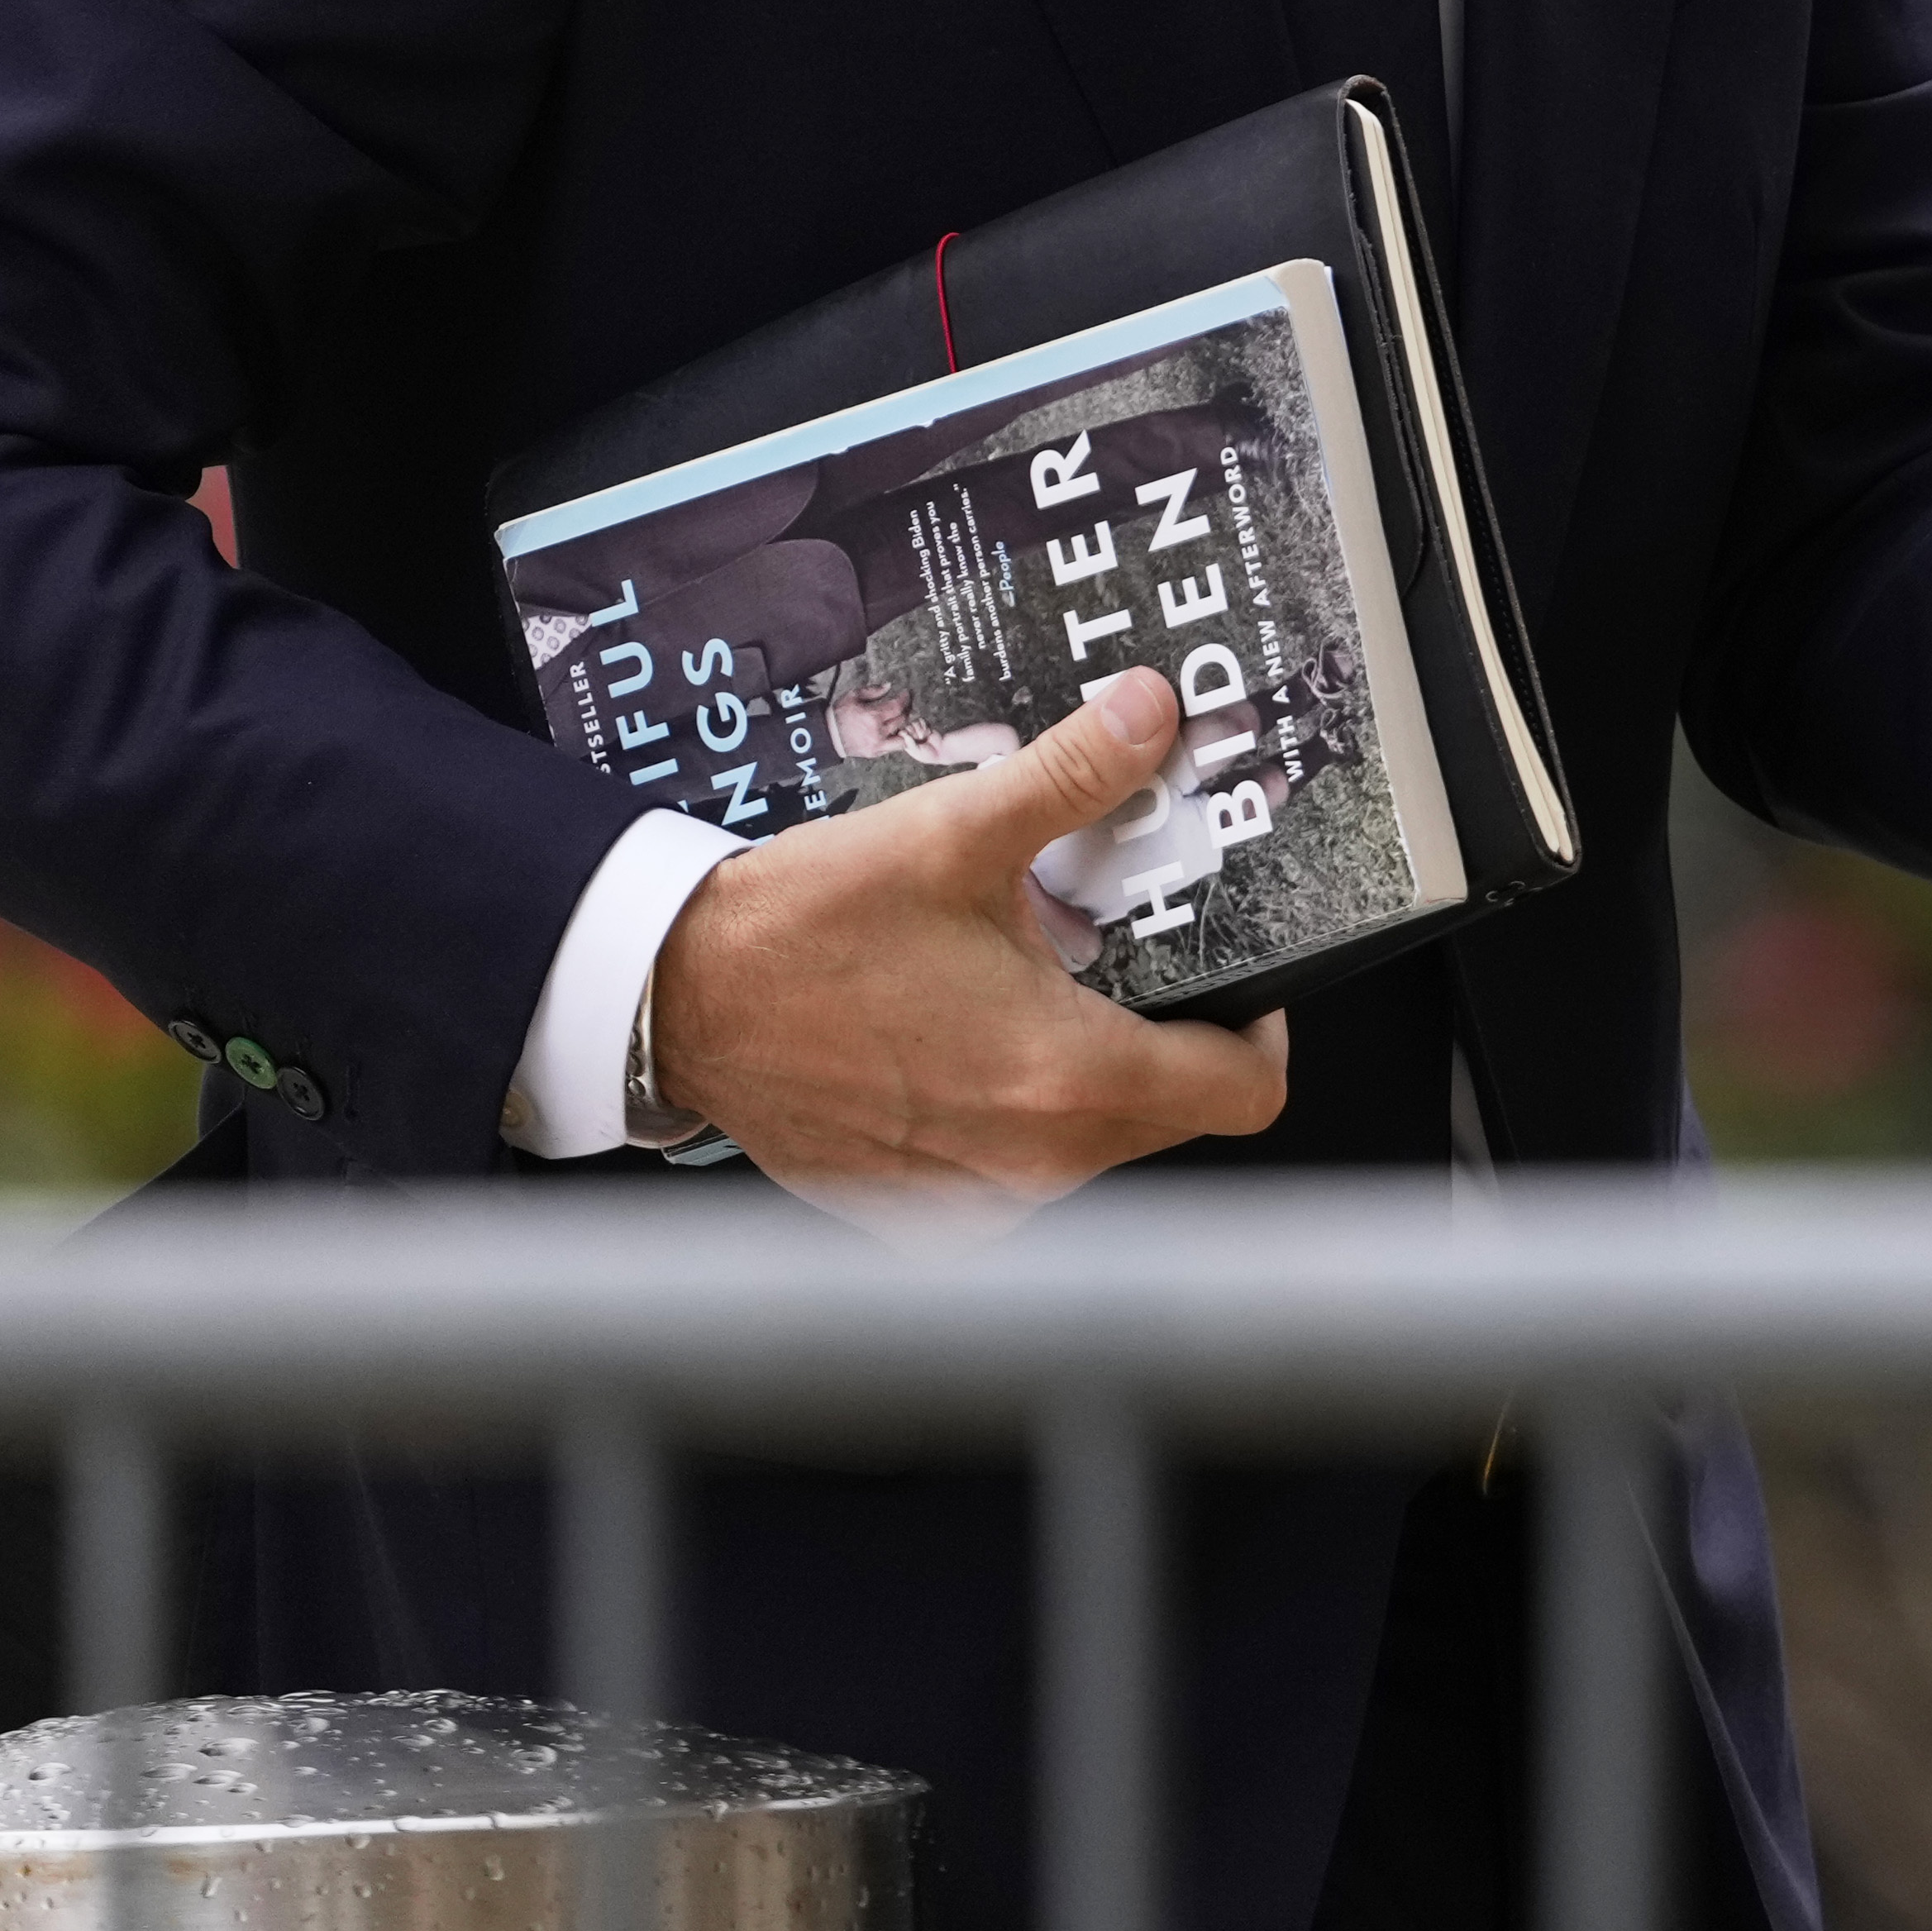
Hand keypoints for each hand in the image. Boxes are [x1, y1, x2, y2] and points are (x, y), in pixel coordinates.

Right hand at [642, 669, 1292, 1242]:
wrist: (672, 1004)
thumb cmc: (797, 935)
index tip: (1236, 977)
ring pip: (1094, 1144)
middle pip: (1171, 1112)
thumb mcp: (954, 834)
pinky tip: (966, 1043)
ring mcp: (972, 1201)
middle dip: (1162, 1032)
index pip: (1243, 1093)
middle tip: (1113, 956)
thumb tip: (1148, 716)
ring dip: (1083, 1071)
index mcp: (1064, 1080)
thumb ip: (1073, 775)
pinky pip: (1015, 1170)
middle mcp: (1029, 1163)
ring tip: (1025, 989)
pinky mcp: (919, 1214)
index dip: (1259, 1027)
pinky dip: (1013, 1114)